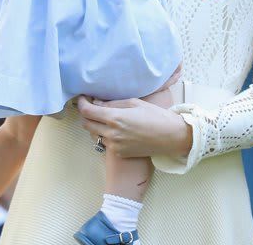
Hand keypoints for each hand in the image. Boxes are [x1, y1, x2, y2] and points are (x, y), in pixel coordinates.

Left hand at [76, 95, 191, 159]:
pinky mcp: (119, 153)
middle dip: (87, 115)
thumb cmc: (156, 116)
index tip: (83, 99)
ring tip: (108, 120)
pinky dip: (107, 136)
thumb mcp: (135, 103)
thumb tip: (97, 103)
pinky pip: (105, 143)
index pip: (87, 112)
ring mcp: (114, 145)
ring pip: (94, 135)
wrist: (170, 136)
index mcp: (115, 118)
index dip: (82, 104)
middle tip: (93, 108)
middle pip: (86, 124)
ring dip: (97, 126)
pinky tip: (119, 131)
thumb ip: (113, 103)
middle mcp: (111, 133)